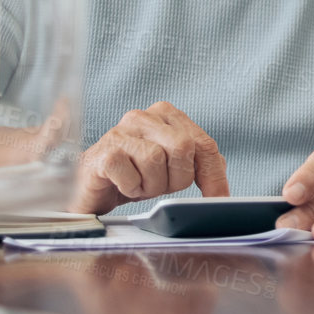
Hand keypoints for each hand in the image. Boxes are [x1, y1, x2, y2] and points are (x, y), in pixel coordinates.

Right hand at [71, 101, 228, 214]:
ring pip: (157, 161)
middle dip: (177, 178)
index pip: (203, 144)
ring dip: (151, 185)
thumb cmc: (133, 175)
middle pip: (183, 148)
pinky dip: (132, 189)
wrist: (90, 188)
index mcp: (166, 114)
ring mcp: (121, 131)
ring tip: (138, 184)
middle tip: (160, 186)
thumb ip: (199, 166)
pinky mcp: (104, 152)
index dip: (214, 175)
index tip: (220, 198)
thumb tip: (223, 188)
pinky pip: (133, 176)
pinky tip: (122, 185)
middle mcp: (144, 116)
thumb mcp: (171, 168)